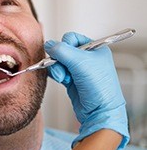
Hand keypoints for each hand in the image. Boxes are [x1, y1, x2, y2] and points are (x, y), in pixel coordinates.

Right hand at [44, 32, 128, 149]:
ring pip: (58, 61)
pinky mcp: (72, 79)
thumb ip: (62, 50)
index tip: (66, 54)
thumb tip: (48, 44)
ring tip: (63, 78)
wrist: (100, 112)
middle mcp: (87, 58)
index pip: (72, 38)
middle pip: (63, 50)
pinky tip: (63, 81)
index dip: (65, 45)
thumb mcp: (80, 63)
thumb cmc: (99, 87)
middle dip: (59, 60)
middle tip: (63, 68)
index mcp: (95, 48)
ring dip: (57, 69)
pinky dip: (57, 75)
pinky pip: (57, 71)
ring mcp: (78, 69)